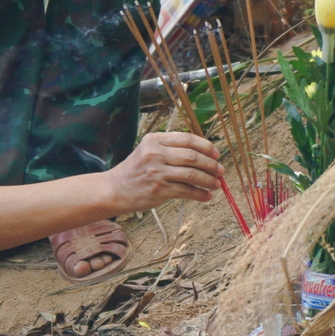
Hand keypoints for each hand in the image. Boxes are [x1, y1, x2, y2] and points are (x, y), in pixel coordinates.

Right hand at [106, 132, 222, 210]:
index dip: (206, 146)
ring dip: (208, 180)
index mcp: (155, 140)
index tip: (216, 154)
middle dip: (211, 164)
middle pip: (192, 156)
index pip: (187, 139)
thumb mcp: (148, 151)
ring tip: (217, 184)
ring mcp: (157, 172)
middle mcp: (155, 153)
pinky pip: (186, 191)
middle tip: (220, 171)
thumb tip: (202, 154)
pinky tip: (207, 196)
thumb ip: (170, 149)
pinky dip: (200, 194)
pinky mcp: (158, 190)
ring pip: (192, 174)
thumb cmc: (135, 171)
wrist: (114, 190)